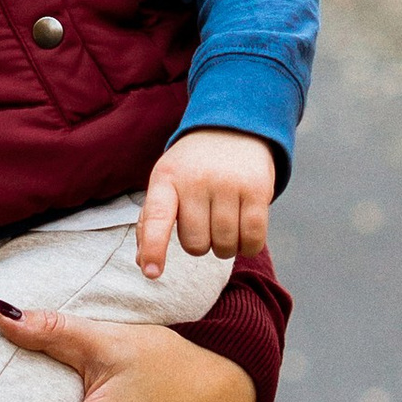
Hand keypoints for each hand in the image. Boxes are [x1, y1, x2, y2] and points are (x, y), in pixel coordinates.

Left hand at [138, 128, 273, 271]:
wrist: (233, 129)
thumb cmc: (192, 168)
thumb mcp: (166, 182)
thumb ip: (151, 222)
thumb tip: (145, 264)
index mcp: (166, 178)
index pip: (157, 217)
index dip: (154, 247)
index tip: (152, 272)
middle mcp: (196, 180)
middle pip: (195, 244)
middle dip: (201, 244)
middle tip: (205, 221)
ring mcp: (228, 184)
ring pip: (224, 247)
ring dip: (225, 247)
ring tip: (224, 223)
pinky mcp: (257, 190)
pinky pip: (253, 240)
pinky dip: (249, 247)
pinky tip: (244, 232)